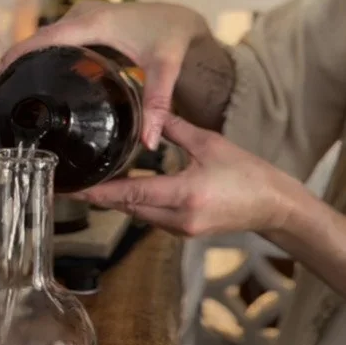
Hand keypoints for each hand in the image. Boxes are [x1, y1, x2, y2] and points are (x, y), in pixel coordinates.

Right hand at [0, 1, 208, 149]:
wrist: (182, 19)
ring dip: (27, 57)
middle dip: (16, 60)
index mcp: (95, 22)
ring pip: (46, 38)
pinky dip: (42, 54)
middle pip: (39, 38)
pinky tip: (35, 75)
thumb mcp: (166, 69)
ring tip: (10, 87)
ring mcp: (83, 17)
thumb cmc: (173, 39)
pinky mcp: (86, 23)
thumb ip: (157, 104)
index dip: (17, 55)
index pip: (45, 38)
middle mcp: (84, 15)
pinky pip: (56, 38)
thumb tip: (148, 142)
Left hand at [76, 115, 292, 237]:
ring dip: (119, 201)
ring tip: (94, 183)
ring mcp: (182, 229)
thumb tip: (149, 111)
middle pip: (128, 207)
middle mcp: (179, 218)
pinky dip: (138, 204)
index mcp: (184, 194)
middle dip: (101, 196)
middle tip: (74, 183)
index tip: (72, 189)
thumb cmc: (247, 173)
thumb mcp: (209, 144)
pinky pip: (152, 219)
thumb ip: (174, 128)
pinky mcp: (185, 233)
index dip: (98, 192)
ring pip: (138, 215)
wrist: (273, 206)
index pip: (130, 194)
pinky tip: (128, 191)